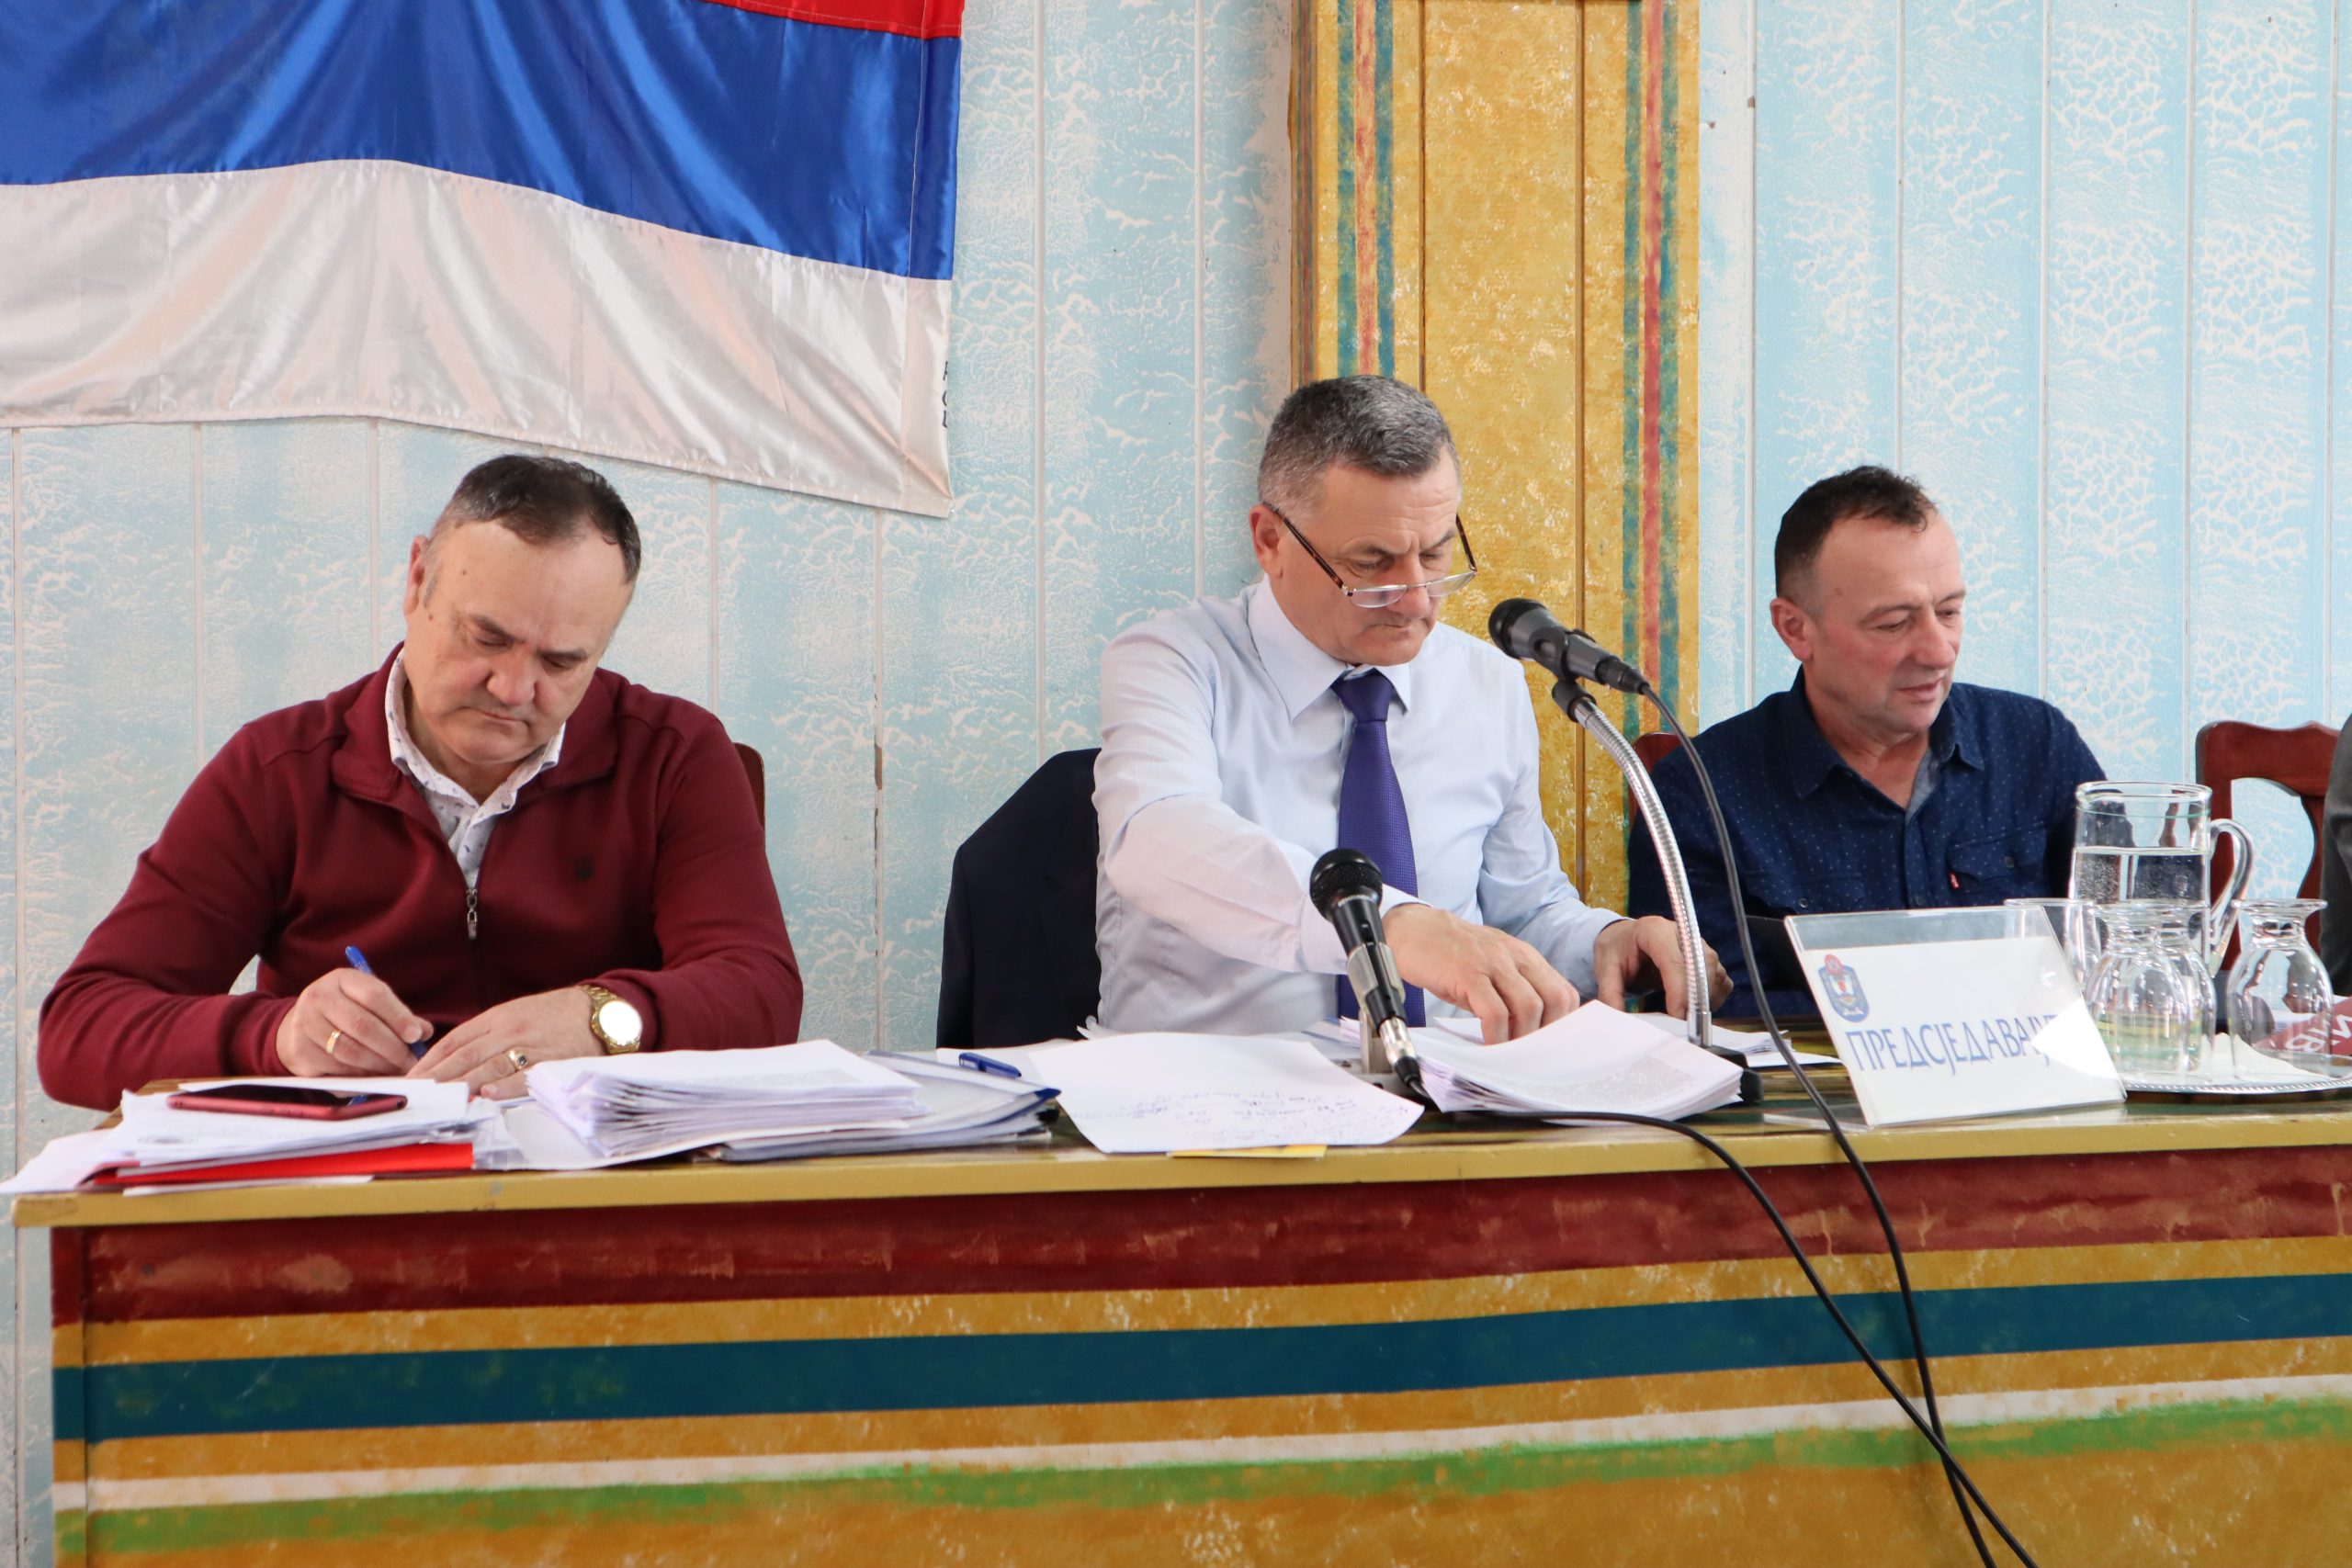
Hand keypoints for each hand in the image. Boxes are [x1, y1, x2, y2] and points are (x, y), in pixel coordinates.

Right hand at [275, 968, 431, 1076]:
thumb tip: (424, 1032)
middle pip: (362, 1025)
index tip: (416, 1036)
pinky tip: (375, 1078)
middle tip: (410, 1062)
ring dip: (378, 1065)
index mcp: (341, 979)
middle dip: (392, 1047)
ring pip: (349, 1051)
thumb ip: (397, 1014)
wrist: (298, 1026)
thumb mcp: (368, 1002)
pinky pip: (336, 1069)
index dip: (398, 1017)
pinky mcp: (300, 1052)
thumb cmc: (345, 1012)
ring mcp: (305, 1025)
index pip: (374, 995)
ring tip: (396, 1071)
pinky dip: (360, 1076)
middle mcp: (318, 998)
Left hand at [409, 988, 603, 1099]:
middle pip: (465, 1055)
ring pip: (489, 1065)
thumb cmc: (552, 1017)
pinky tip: (488, 1096)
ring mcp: (529, 1045)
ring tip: (440, 1099)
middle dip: (437, 1077)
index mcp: (497, 1018)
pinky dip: (506, 1085)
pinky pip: (525, 1074)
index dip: (429, 1061)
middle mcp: (509, 1030)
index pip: (454, 1041)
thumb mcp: (514, 1015)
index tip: (409, 1079)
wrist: (597, 1012)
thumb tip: (450, 1061)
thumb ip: (485, 1035)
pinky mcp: (551, 1060)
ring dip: (462, 1083)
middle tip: (414, 1095)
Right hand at [1384, 903, 1579, 1042]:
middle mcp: (1514, 956)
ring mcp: (1492, 963)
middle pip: (1554, 1000)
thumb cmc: (1450, 955)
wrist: (1413, 929)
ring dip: (1521, 1036)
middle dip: (1545, 1032)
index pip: (1564, 992)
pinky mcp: (1468, 973)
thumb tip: (1528, 1029)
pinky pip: (1494, 1012)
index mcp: (1524, 956)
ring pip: (1528, 1006)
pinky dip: (1496, 1034)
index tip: (1548, 1043)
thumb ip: (1512, 990)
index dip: (1562, 1022)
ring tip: (1508, 1050)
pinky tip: (1488, 1043)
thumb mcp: (1491, 967)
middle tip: (1529, 1051)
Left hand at [1592, 917, 1733, 1014]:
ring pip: (1715, 974)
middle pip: (1702, 965)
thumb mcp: (1605, 968)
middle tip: (1682, 1024)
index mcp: (1655, 930)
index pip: (1675, 960)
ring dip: (1703, 1000)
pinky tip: (1691, 1008)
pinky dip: (1711, 999)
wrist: (1626, 939)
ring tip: (1681, 1018)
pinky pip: (1721, 982)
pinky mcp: (1708, 960)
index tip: (1677, 1016)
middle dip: (1695, 998)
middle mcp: (1682, 933)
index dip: (1679, 990)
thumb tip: (1618, 1019)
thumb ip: (1610, 993)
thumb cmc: (1617, 950)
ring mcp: (1699, 945)